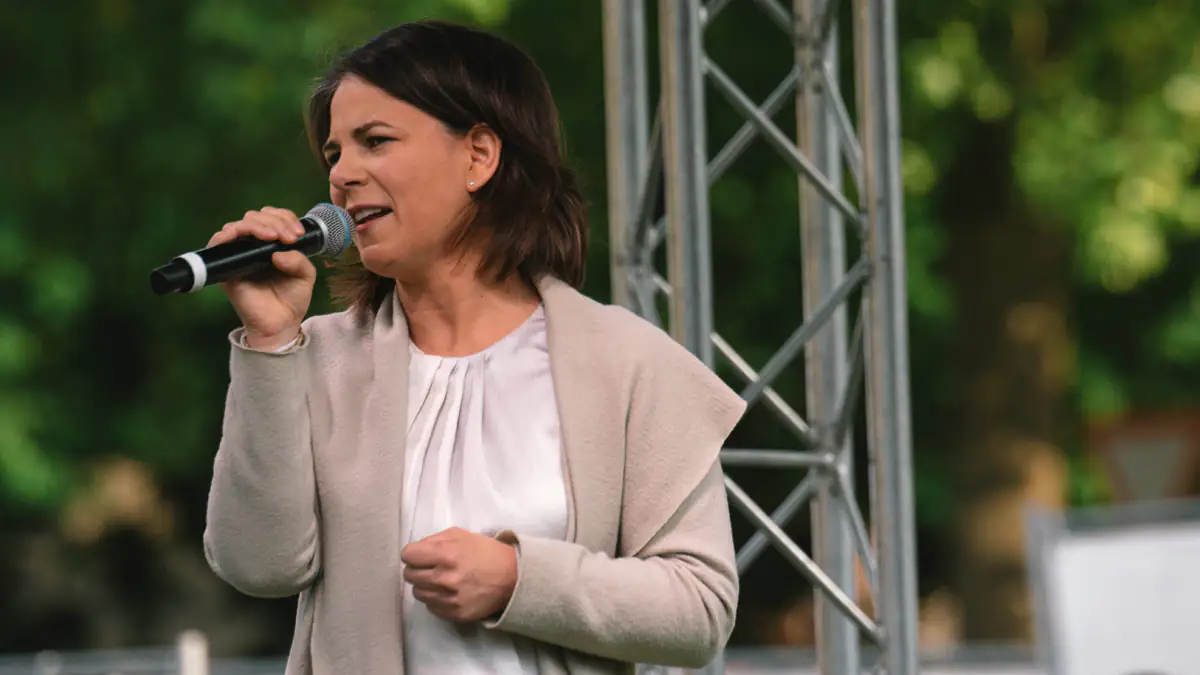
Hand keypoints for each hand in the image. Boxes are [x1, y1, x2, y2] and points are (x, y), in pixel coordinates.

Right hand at [207, 207, 316, 348]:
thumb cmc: (291, 300)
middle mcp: (253, 245)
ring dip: (258, 225)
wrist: (279, 324)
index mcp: (272, 243)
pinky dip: (228, 234)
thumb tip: (279, 252)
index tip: (297, 233)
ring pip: (240, 225)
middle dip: (275, 221)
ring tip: (274, 237)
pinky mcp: (225, 266)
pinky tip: (246, 237)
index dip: (285, 218)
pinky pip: (218, 242)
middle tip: (289, 237)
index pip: (273, 217)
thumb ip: (299, 260)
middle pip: (255, 217)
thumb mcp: (305, 276)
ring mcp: (238, 254)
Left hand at [400, 527, 517, 622]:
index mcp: (446, 554)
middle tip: (431, 566)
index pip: (408, 555)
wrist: (512, 577)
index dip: (412, 553)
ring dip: (425, 585)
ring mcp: (449, 599)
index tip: (419, 554)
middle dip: (417, 568)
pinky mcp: (455, 614)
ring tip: (440, 580)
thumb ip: (433, 539)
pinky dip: (436, 599)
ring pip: (418, 593)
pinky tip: (448, 592)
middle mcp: (445, 578)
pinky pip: (431, 607)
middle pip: (409, 575)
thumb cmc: (485, 552)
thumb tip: (413, 551)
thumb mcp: (461, 535)